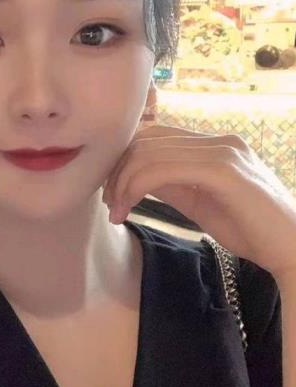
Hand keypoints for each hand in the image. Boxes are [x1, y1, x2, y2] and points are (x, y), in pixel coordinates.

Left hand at [103, 125, 295, 282]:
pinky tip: (128, 209)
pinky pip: (164, 169)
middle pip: (147, 139)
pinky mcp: (224, 171)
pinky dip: (136, 187)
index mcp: (214, 145)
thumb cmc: (251, 230)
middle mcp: (218, 140)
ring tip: (116, 212)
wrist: (295, 250)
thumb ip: (171, 184)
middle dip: (118, 170)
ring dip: (122, 183)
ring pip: (150, 153)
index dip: (125, 159)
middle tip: (109, 203)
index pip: (155, 136)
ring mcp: (223, 152)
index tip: (112, 192)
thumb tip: (134, 177)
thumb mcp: (200, 203)